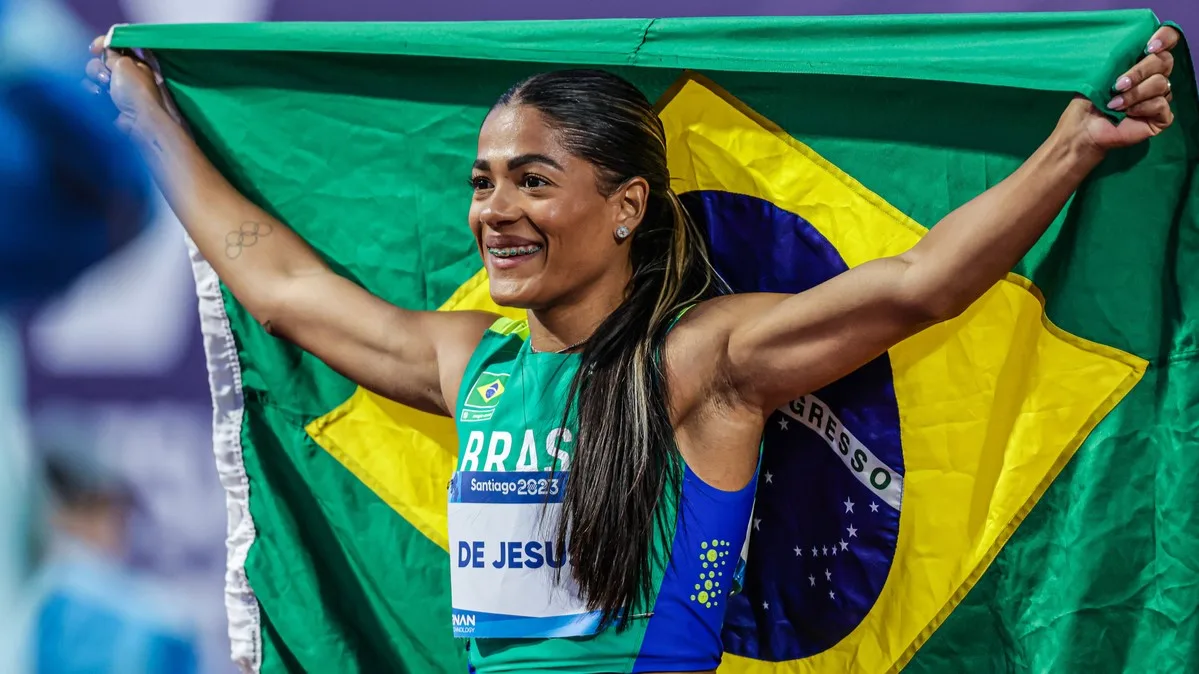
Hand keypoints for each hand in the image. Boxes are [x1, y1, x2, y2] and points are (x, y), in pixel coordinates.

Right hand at [84, 35, 177, 138]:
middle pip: (102, 60)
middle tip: (106, 77)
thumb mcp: (125, 64)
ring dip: (95, 79)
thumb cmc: (136, 90)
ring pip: (95, 75)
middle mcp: (128, 72)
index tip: (94, 48)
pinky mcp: (110, 102)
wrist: (140, 122)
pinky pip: (94, 90)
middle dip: (99, 66)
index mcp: (137, 60)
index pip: (117, 44)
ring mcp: (119, 87)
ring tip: (103, 89)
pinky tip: (98, 97)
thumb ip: (113, 53)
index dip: (104, 43)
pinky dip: (93, 92)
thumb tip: (107, 50)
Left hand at [1061, 25, 1180, 153]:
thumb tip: (1133, 38)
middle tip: (1117, 85)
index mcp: (1142, 61)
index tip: (1149, 47)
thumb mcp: (1102, 72)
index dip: (1165, 38)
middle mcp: (1155, 76)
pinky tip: (1126, 113)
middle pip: (1164, 61)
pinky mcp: (1161, 117)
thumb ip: (1121, 55)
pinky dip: (1141, 107)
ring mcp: (1160, 97)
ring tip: (1114, 104)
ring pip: (1161, 84)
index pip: (1168, 39)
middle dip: (1139, 72)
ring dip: (1134, 94)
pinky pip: (1161, 105)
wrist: (1083, 129)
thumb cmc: (1089, 99)